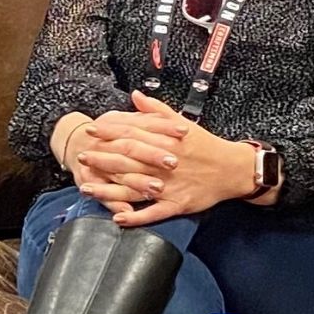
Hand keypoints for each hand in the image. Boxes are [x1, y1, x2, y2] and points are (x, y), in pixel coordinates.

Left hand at [75, 92, 250, 225]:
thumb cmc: (205, 145)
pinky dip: (136, 216)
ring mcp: (170, 186)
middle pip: (129, 161)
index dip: (110, 133)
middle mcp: (165, 163)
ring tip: (86, 189)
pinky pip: (154, 213)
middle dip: (102, 159)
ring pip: (135, 188)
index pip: (133, 135)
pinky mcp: (177, 204)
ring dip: (109, 190)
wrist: (232, 169)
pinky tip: (117, 218)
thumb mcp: (182, 123)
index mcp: (166, 142)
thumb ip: (156, 111)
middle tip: (81, 158)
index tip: (91, 130)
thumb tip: (135, 95)